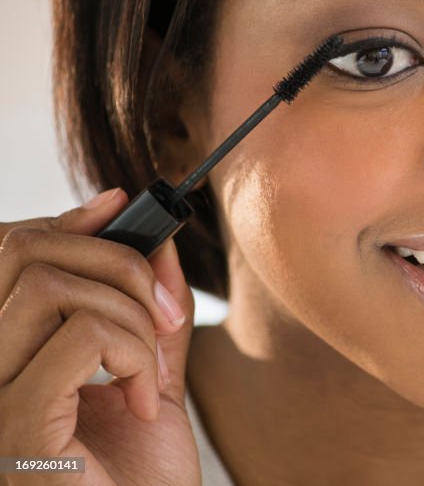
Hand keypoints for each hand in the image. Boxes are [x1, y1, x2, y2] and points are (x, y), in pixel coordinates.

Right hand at [0, 189, 199, 484]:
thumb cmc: (140, 476)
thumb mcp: (150, 373)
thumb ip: (147, 308)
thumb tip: (153, 238)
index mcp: (4, 356)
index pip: (6, 255)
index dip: (63, 223)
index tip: (119, 208)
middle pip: (22, 254)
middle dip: (115, 262)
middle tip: (163, 316)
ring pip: (48, 289)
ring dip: (129, 315)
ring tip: (150, 369)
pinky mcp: (14, 432)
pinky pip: (78, 340)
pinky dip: (132, 355)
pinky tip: (140, 401)